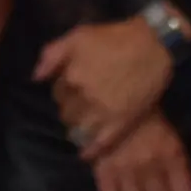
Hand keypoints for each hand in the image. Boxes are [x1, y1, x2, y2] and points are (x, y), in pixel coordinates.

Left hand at [38, 19, 174, 159]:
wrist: (154, 44)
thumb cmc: (114, 37)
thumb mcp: (78, 36)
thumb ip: (52, 54)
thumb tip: (36, 77)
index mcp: (71, 77)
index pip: (57, 94)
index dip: (64, 92)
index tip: (73, 90)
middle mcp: (84, 98)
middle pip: (66, 114)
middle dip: (71, 110)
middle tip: (82, 105)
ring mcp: (103, 112)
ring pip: (79, 130)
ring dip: (79, 129)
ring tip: (86, 125)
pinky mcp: (122, 122)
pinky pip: (100, 144)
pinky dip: (91, 150)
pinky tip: (86, 154)